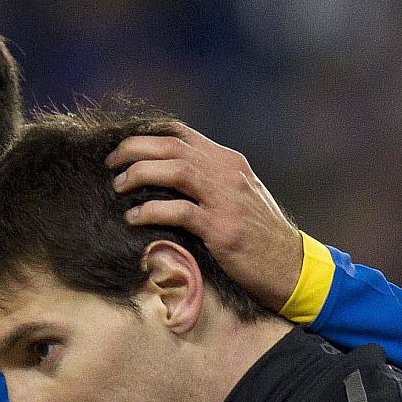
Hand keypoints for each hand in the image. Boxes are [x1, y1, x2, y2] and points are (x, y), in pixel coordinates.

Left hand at [107, 124, 303, 312]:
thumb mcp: (239, 199)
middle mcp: (227, 173)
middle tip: (110, 163)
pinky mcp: (222, 228)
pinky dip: (152, 210)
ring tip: (118, 186)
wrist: (291, 267)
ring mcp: (226, 199)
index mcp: (229, 162)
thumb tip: (172, 180)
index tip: (124, 147)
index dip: (147, 135)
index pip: (181, 134)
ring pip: (175, 170)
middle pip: (172, 147)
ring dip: (140, 174)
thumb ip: (211, 183)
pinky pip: (179, 211)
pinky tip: (134, 217)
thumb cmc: (260, 238)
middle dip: (134, 150)